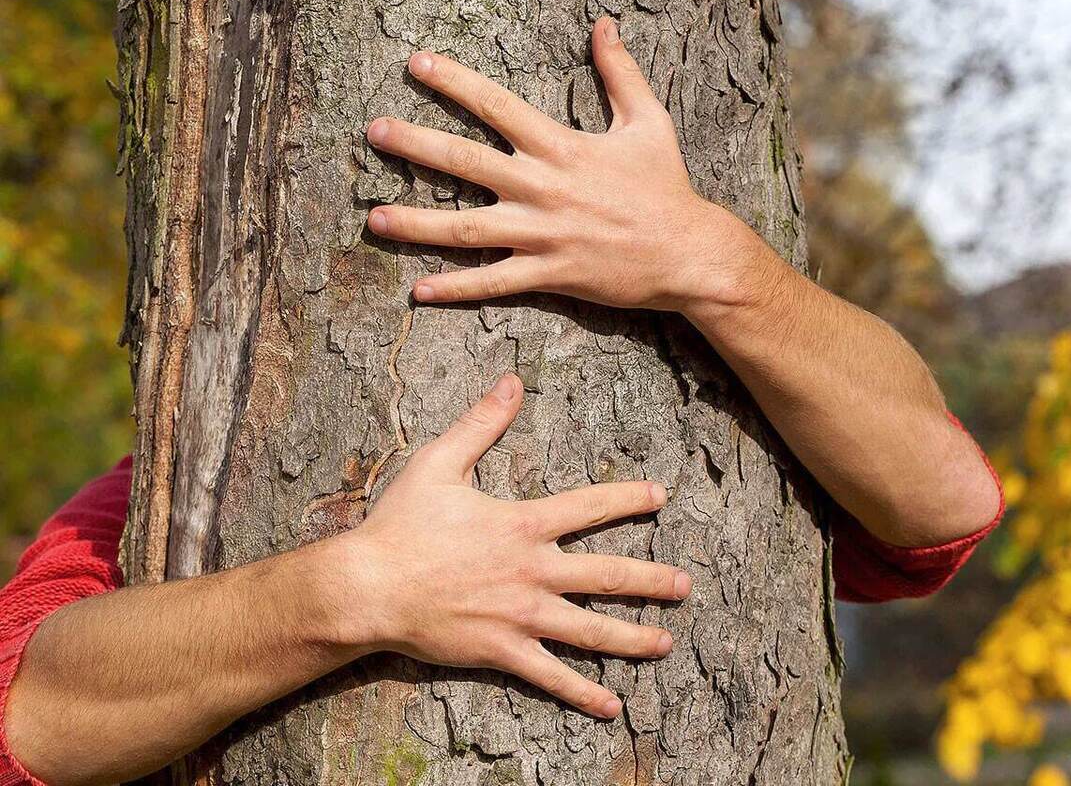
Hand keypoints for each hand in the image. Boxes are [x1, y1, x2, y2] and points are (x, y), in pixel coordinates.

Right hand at [342, 373, 690, 718]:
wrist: (369, 587)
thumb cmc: (401, 525)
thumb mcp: (439, 462)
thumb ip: (481, 422)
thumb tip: (511, 380)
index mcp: (524, 524)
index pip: (592, 506)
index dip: (631, 498)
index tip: (662, 496)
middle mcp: (534, 571)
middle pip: (609, 576)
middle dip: (652, 581)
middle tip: (684, 586)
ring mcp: (523, 616)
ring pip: (592, 630)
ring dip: (634, 637)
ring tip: (666, 642)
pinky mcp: (503, 651)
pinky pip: (552, 676)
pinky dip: (584, 693)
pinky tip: (613, 705)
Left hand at [365, 17, 756, 312]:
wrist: (688, 254)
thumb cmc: (667, 188)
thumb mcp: (649, 121)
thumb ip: (620, 72)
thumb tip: (604, 25)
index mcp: (561, 147)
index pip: (496, 105)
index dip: (453, 82)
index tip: (415, 64)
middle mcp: (542, 187)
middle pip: (465, 161)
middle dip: (415, 145)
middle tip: (374, 132)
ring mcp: (541, 234)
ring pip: (466, 228)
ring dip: (416, 224)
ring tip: (373, 218)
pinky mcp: (549, 274)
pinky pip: (493, 282)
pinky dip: (456, 288)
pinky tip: (419, 291)